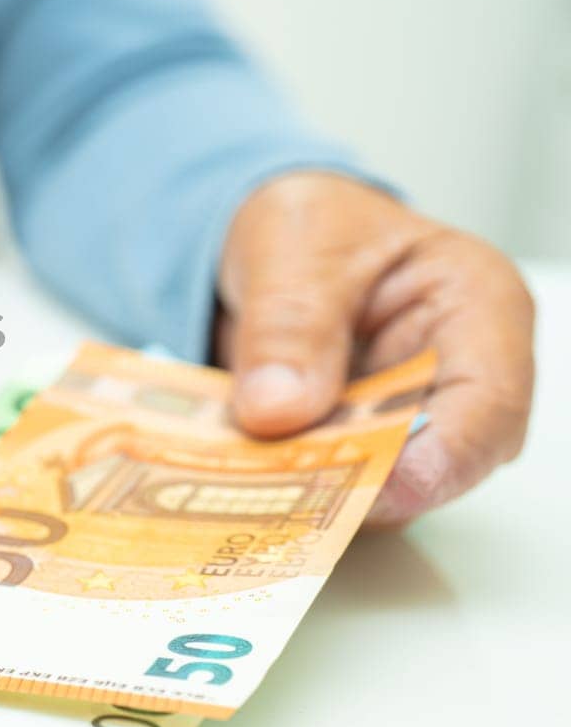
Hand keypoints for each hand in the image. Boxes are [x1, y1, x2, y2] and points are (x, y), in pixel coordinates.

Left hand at [217, 172, 533, 526]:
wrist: (267, 236)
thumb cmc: (311, 223)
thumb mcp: (293, 247)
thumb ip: (288, 323)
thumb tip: (277, 411)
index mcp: (476, 305)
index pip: (489, 400)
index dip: (443, 456)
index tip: (380, 489)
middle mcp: (454, 375)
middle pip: (438, 460)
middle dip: (367, 485)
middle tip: (295, 503)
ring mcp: (402, 420)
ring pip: (378, 486)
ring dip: (316, 494)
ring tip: (254, 497)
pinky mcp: (352, 447)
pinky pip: (327, 484)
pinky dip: (285, 488)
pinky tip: (237, 487)